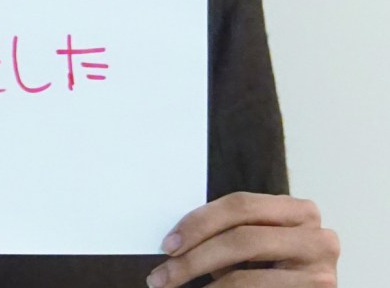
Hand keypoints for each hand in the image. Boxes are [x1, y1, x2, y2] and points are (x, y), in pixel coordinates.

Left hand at [147, 192, 338, 285]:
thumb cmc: (276, 271)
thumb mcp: (256, 247)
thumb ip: (230, 235)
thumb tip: (175, 243)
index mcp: (299, 211)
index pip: (240, 205)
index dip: (200, 222)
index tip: (167, 243)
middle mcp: (318, 239)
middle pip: (243, 239)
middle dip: (195, 258)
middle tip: (162, 275)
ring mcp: (321, 276)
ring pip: (247, 277)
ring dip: (205, 284)